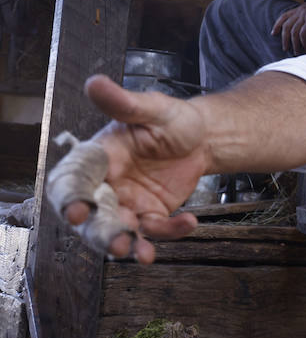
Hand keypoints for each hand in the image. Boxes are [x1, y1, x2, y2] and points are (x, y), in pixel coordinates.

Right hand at [55, 75, 210, 262]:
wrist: (204, 137)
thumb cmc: (171, 119)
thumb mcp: (151, 108)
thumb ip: (123, 103)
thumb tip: (95, 83)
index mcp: (96, 158)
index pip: (72, 180)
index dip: (70, 197)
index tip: (77, 211)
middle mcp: (105, 185)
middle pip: (91, 217)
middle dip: (99, 233)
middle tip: (116, 243)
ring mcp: (127, 203)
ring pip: (117, 231)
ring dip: (126, 244)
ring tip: (142, 254)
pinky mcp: (151, 215)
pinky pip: (155, 231)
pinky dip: (171, 232)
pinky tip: (190, 221)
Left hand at [272, 0, 305, 54]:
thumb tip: (305, 25)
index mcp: (300, 9)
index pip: (284, 16)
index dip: (277, 25)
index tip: (273, 33)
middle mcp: (300, 11)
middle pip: (286, 26)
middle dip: (284, 39)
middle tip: (285, 48)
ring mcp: (305, 16)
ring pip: (294, 32)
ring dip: (294, 44)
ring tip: (297, 52)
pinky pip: (303, 33)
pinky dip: (303, 42)